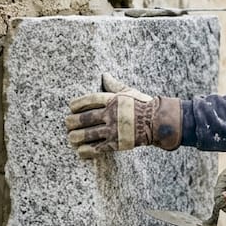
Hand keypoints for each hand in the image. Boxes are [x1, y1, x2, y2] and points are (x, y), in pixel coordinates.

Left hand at [66, 74, 181, 158]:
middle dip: (72, 122)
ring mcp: (113, 130)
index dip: (77, 104)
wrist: (157, 122)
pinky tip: (80, 151)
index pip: (88, 100)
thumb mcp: (128, 91)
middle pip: (84, 118)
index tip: (71, 107)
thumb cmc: (143, 105)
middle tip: (68, 124)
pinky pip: (96, 148)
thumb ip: (114, 85)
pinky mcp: (116, 143)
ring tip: (71, 138)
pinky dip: (86, 150)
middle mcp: (110, 114)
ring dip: (75, 137)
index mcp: (112, 99)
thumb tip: (104, 75)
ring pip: (87, 134)